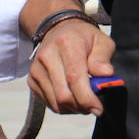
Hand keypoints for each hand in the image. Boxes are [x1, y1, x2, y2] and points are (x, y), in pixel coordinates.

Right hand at [19, 0, 115, 115]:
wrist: (58, 29)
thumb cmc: (84, 37)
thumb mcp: (101, 41)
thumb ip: (103, 59)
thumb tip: (105, 75)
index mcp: (66, 43)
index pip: (74, 77)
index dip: (87, 97)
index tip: (99, 108)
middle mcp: (47, 56)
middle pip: (63, 94)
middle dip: (82, 106)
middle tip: (95, 106)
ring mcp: (37, 69)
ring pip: (56, 102)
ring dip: (74, 109)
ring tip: (85, 101)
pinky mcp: (32, 80)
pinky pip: (49, 103)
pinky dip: (64, 107)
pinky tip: (74, 98)